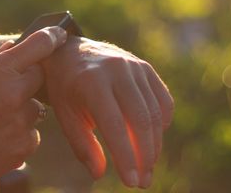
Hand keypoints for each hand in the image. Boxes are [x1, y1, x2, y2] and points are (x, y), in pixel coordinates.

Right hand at [0, 27, 67, 190]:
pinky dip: (20, 136)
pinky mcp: (24, 146)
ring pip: (35, 109)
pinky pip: (32, 134)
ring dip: (22, 112)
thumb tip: (16, 46)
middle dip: (27, 82)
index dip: (52, 37)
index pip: (38, 45)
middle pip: (39, 78)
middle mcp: (13, 93)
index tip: (60, 35)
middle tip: (4, 94)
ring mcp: (20, 121)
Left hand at [42, 37, 173, 188]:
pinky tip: (153, 140)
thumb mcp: (66, 115)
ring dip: (155, 145)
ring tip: (148, 168)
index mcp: (92, 81)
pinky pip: (163, 100)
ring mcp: (134, 66)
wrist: (71, 51)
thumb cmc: (66, 89)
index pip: (115, 125)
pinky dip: (162, 123)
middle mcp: (116, 70)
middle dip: (145, 156)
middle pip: (141, 120)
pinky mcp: (146, 68)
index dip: (125, 156)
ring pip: (155, 113)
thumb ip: (82, 145)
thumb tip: (99, 173)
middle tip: (143, 182)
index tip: (131, 181)